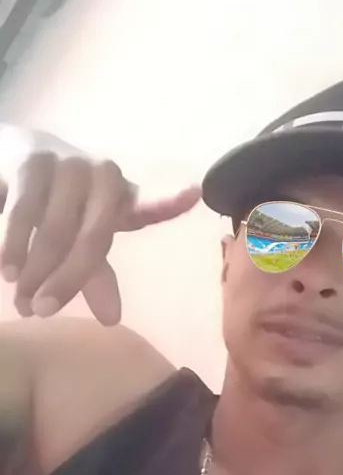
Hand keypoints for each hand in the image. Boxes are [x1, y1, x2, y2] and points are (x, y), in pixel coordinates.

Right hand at [0, 127, 200, 324]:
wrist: (8, 154)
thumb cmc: (54, 202)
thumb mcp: (77, 237)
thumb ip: (93, 275)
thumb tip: (111, 320)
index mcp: (122, 197)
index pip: (149, 206)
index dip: (170, 201)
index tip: (193, 193)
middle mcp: (103, 176)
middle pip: (92, 238)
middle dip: (64, 280)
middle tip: (40, 311)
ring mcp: (70, 163)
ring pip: (55, 230)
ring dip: (34, 269)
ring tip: (19, 295)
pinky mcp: (31, 159)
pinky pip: (24, 212)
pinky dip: (13, 245)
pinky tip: (6, 268)